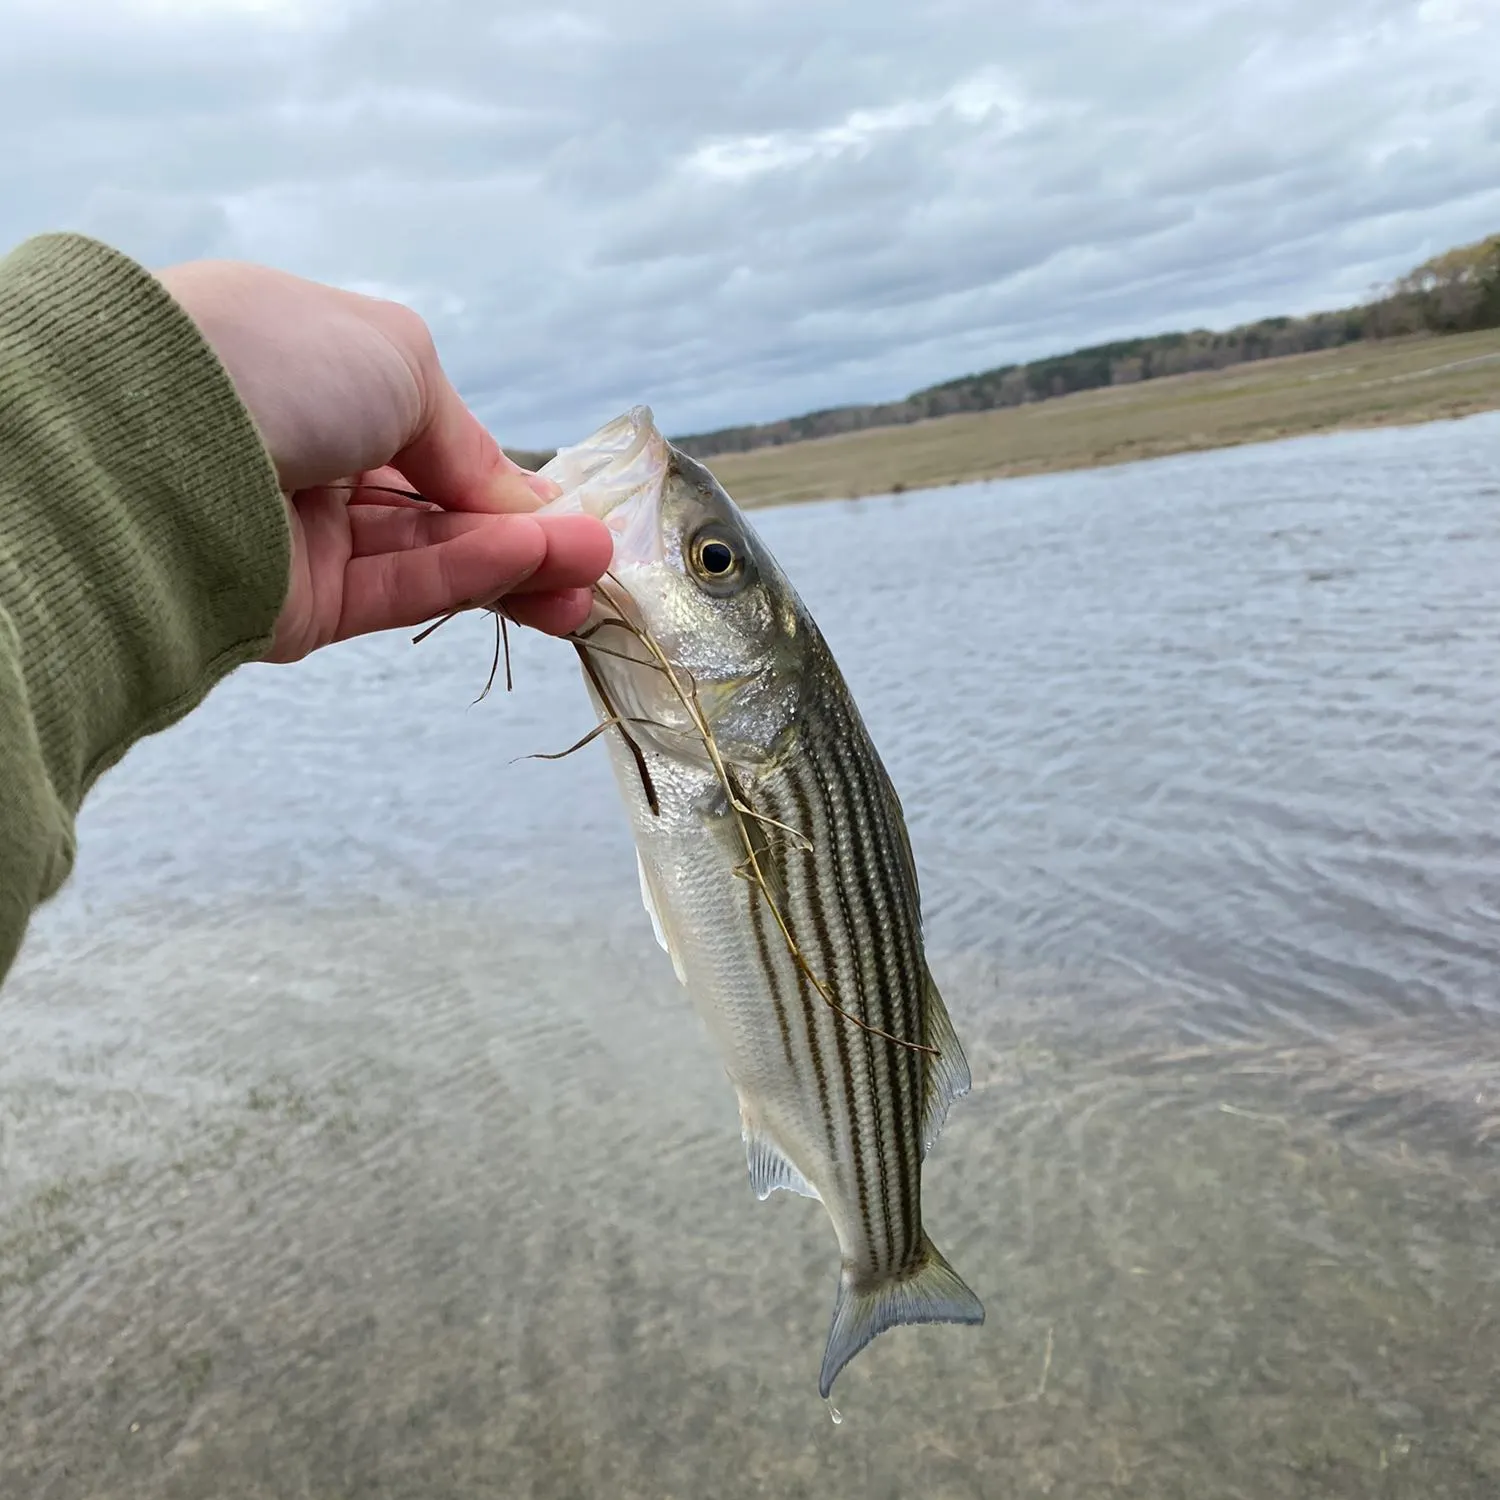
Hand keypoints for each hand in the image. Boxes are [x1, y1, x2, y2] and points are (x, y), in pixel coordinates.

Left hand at [155, 260, 610, 661]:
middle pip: (442, 508)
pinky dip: (469, 577)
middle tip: (596, 561)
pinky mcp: (302, 604)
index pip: (434, 441)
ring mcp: (306, 536)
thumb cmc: (274, 360)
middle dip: (527, 533)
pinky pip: (401, 589)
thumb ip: (466, 441)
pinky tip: (533, 566)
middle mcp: (312, 457)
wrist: (152, 437)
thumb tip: (521, 502)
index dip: (506, 478)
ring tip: (588, 573)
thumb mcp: (399, 361)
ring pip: (433, 557)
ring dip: (518, 562)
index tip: (573, 511)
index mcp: (321, 378)